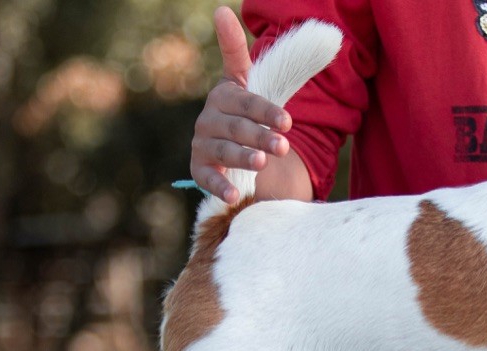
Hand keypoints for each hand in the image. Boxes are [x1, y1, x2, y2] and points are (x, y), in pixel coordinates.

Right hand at [191, 6, 292, 202]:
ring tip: (261, 163)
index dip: (266, 111)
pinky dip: (218, 187)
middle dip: (260, 136)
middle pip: (237, 127)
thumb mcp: (252, 82)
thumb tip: (221, 8)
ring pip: (224, 151)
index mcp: (226, 94)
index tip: (288, 122)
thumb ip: (252, 54)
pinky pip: (205, 178)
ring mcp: (202, 143)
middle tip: (283, 146)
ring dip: (242, 157)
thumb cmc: (248, 110)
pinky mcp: (198, 167)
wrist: (233, 142)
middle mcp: (210, 117)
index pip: (247, 101)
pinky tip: (234, 196)